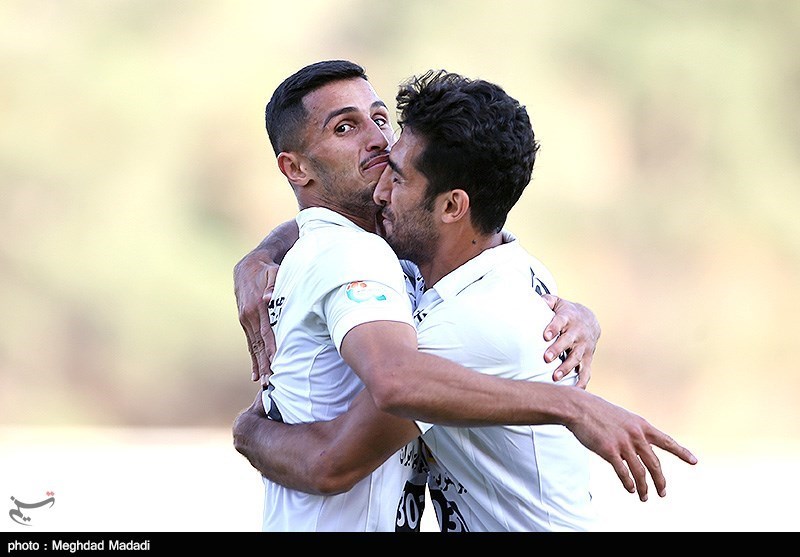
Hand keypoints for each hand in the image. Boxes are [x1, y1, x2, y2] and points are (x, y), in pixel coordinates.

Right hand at [234, 254, 278, 385]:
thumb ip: (273, 285)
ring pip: (253, 346)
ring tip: (263, 382)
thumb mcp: (273, 273)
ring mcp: (245, 320)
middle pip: (259, 343)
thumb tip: (270, 297)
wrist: (248, 266)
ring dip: (259, 365)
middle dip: (265, 363)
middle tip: (270, 381)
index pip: (267, 331)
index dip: (271, 347)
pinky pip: (250, 343)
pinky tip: (255, 372)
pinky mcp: (244, 322)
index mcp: (258, 305)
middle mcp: (249, 315)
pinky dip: (253, 358)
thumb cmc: (268, 270)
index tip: (276, 362)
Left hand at [541, 294, 599, 388]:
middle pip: (567, 341)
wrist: (589, 320)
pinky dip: (582, 381)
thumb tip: (535, 299)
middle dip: (558, 350)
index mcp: (568, 318)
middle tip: (546, 358)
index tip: (545, 335)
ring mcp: (584, 346)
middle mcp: (577, 333)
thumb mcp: (557, 302)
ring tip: (555, 377)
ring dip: (566, 368)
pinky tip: (575, 391)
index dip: (553, 328)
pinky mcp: (588, 357)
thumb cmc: (565, 312)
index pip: (559, 322)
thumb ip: (546, 301)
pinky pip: (586, 371)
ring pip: (576, 358)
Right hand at [568, 389, 697, 501]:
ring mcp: (623, 443)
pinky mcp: (609, 451)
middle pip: (654, 464)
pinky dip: (628, 483)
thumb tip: (639, 446)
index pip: (667, 441)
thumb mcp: (622, 417)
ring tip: (644, 498)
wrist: (578, 407)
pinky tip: (630, 489)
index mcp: (641, 425)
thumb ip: (633, 431)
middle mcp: (636, 435)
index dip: (681, 452)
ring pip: (640, 472)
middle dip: (660, 481)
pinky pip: (623, 472)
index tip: (694, 461)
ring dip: (644, 487)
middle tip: (663, 493)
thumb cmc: (597, 411)